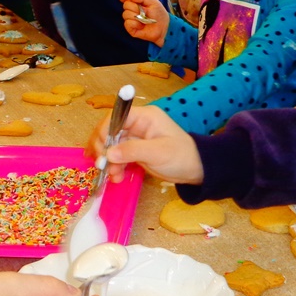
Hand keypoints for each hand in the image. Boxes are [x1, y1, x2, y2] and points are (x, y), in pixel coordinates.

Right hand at [88, 104, 202, 184]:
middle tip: (102, 165)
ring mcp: (135, 139)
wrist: (194, 170)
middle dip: (104, 149)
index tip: (101, 149)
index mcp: (144, 117)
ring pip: (112, 146)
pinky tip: (117, 178)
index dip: (105, 131)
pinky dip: (115, 167)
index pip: (116, 117)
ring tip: (113, 176)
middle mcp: (137, 125)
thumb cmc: (180, 156)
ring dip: (109, 162)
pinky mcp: (134, 152)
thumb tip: (109, 153)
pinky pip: (118, 157)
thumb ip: (132, 151)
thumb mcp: (158, 153)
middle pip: (110, 132)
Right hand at [119, 0, 168, 44]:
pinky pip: (128, 23)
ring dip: (137, 16)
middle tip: (145, 12)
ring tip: (145, 20)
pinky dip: (136, 24)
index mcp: (135, 2)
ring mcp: (130, 19)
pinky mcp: (130, 28)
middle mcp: (131, 10)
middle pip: (126, 5)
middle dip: (136, 8)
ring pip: (126, 14)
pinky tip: (142, 26)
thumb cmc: (158, 14)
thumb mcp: (153, 2)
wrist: (163, 27)